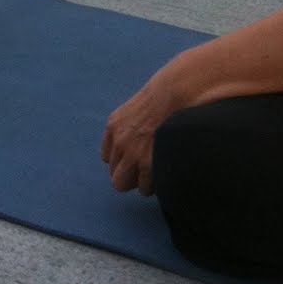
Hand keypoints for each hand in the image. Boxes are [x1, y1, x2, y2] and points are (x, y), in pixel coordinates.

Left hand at [100, 75, 175, 195]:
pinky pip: (145, 187)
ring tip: (156, 174)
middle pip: (116, 178)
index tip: (134, 160)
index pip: (108, 158)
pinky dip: (154, 185)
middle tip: (144, 174)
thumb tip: (134, 145)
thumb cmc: (162, 100)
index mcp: (113, 127)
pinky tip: (162, 174)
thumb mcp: (134, 110)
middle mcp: (119, 143)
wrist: (174, 95)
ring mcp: (132, 155)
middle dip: (129, 178)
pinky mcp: (148, 164)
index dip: (123, 161)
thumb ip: (127, 128)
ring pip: (127, 185)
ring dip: (142, 182)